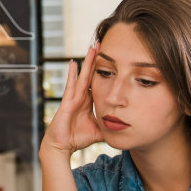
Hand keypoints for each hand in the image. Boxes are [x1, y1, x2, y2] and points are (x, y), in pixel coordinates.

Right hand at [41, 41, 102, 156]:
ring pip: (83, 76)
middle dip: (97, 60)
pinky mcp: (67, 102)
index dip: (106, 70)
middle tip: (103, 44)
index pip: (99, 82)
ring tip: (92, 48)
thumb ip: (111, 127)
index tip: (113, 57)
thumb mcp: (100, 130)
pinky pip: (71, 86)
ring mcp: (74, 97)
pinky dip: (72, 74)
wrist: (62, 146)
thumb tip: (127, 129)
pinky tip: (73, 63)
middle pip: (92, 74)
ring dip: (87, 62)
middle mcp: (82, 96)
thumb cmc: (78, 138)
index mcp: (90, 101)